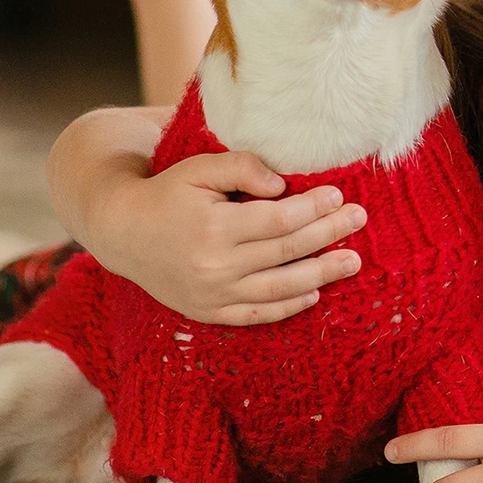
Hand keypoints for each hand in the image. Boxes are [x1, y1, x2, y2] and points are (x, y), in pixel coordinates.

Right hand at [91, 150, 366, 324]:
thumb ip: (241, 167)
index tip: (340, 195)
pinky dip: (287, 307)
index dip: (313, 208)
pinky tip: (314, 293)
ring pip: (279, 289)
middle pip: (286, 252)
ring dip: (321, 275)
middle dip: (328, 235)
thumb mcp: (199, 168)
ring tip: (353, 262)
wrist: (122, 232)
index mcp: (213, 229)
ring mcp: (212, 295)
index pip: (278, 221)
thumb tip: (283, 184)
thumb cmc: (168, 193)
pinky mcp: (209, 312)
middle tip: (360, 220)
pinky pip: (256, 315)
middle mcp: (215, 267)